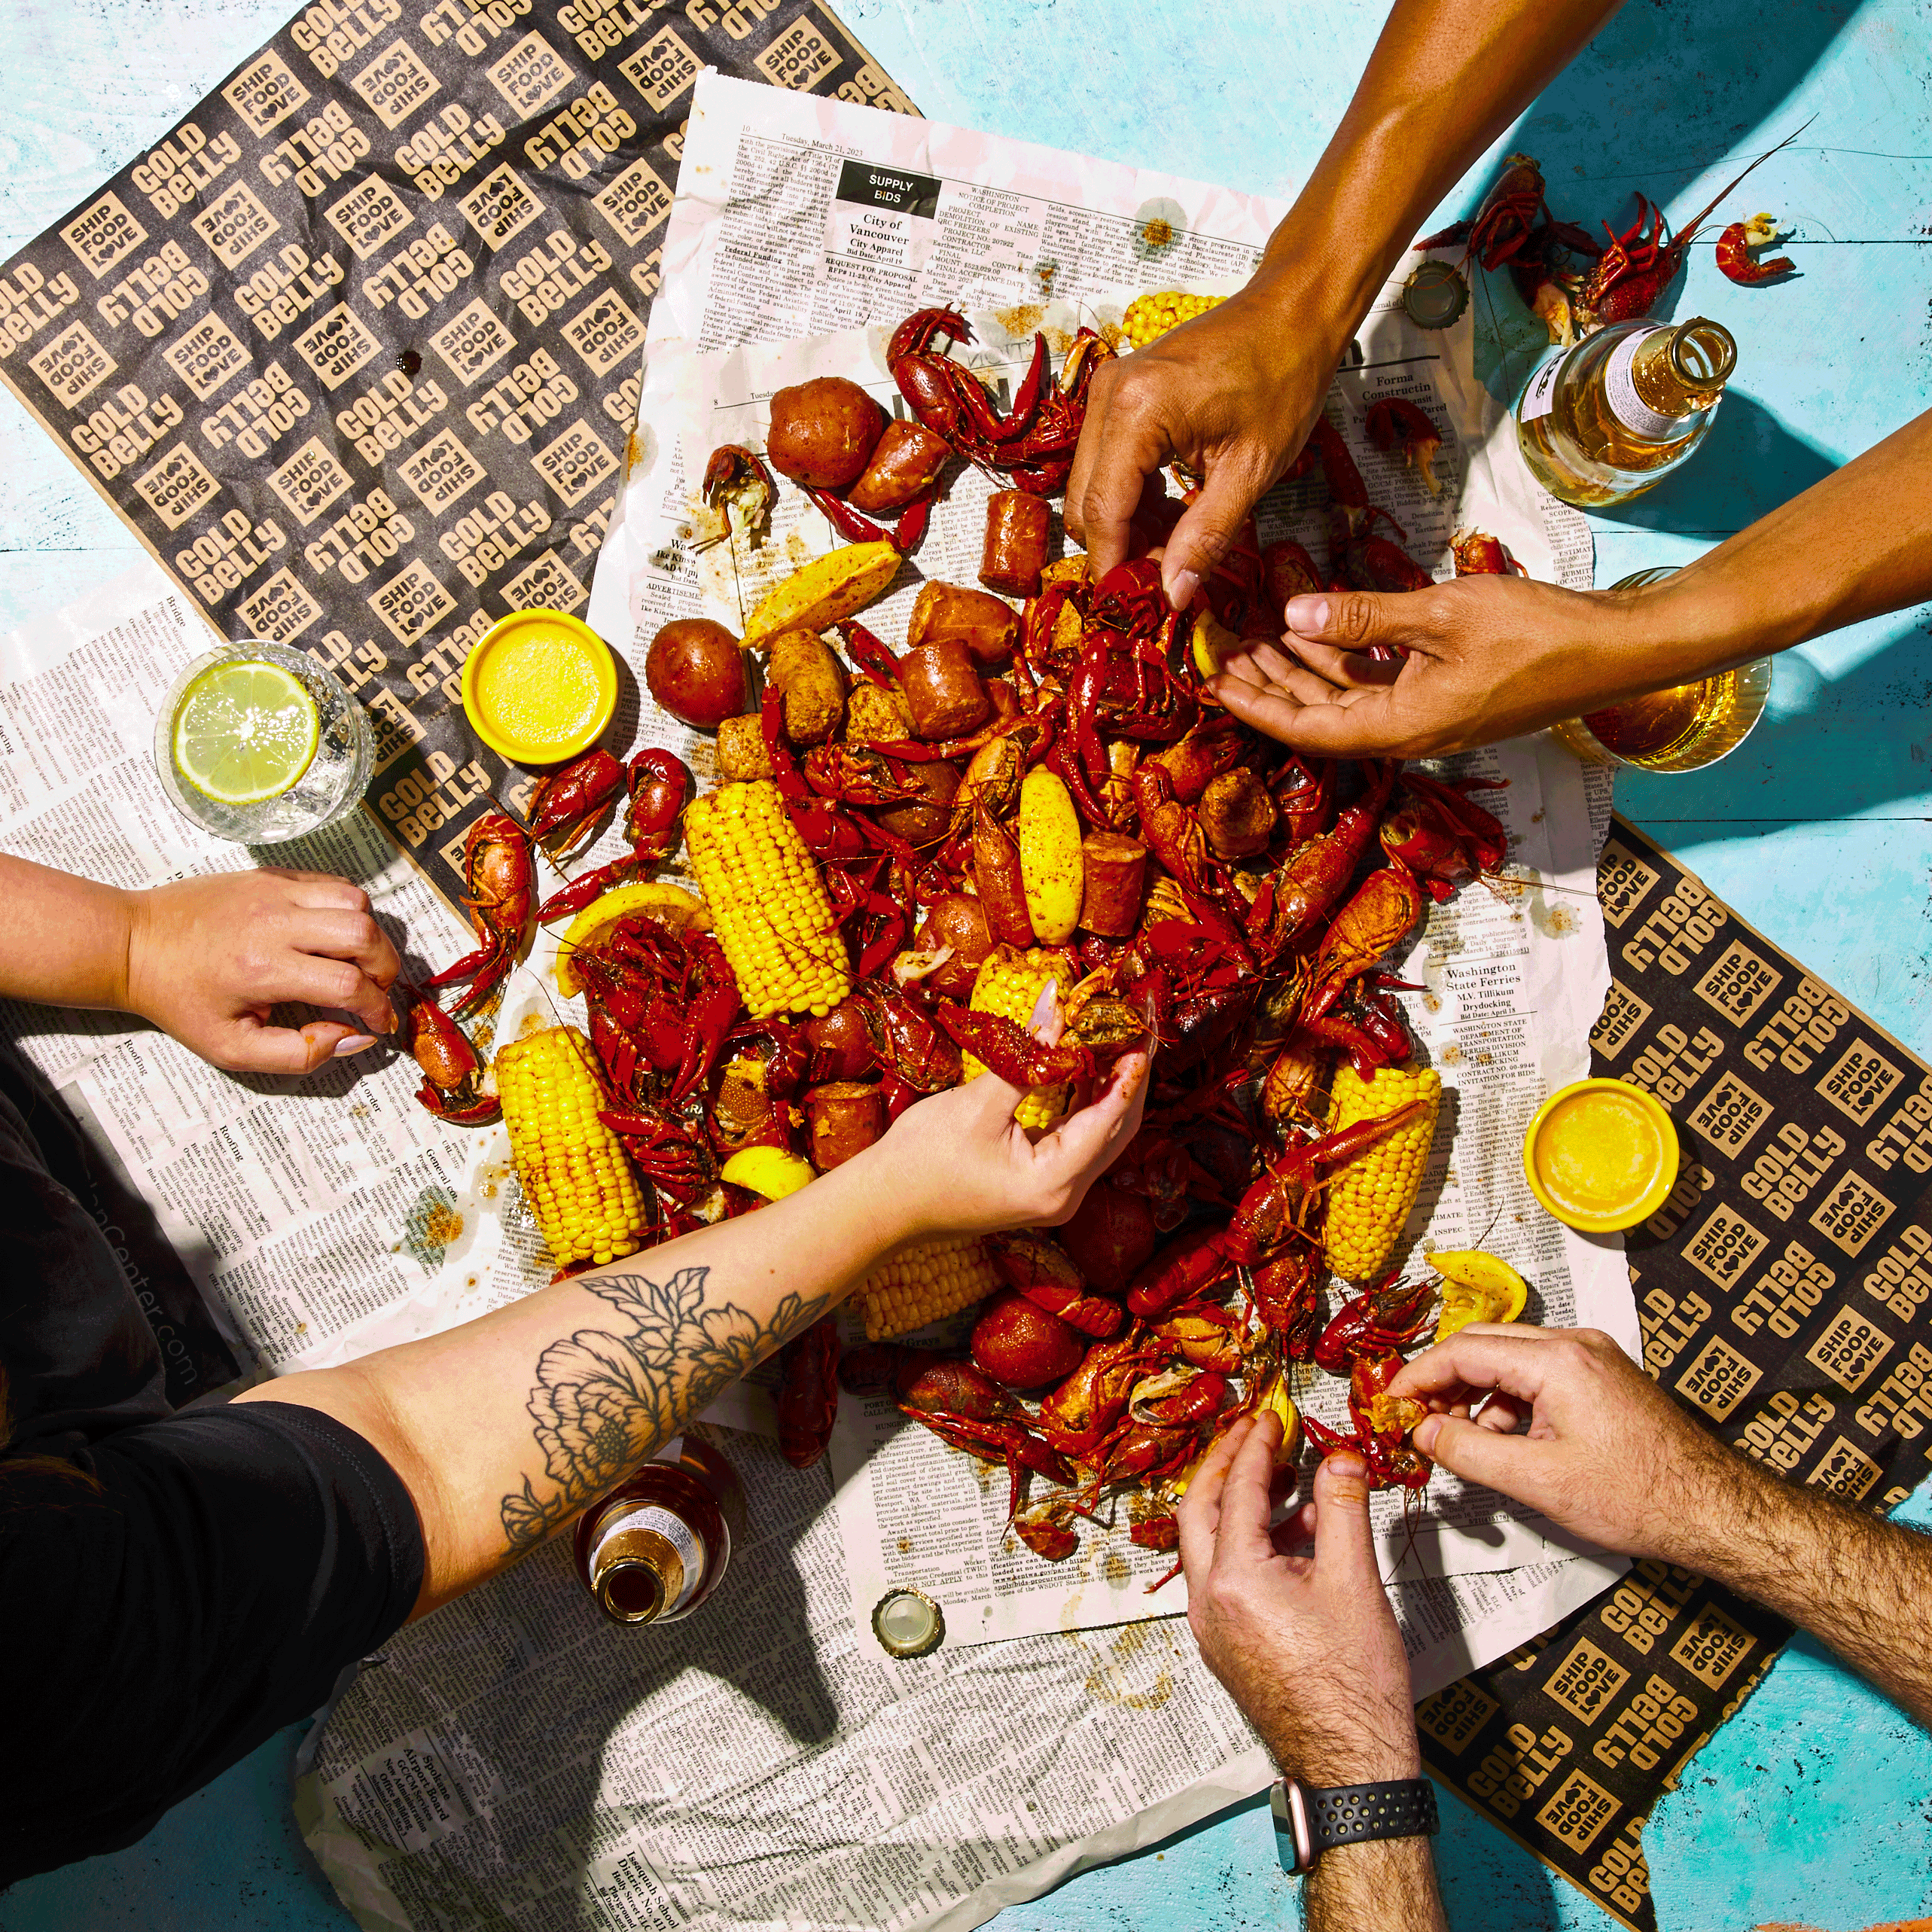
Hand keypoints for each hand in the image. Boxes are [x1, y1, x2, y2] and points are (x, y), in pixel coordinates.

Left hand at [123, 869, 400, 1075]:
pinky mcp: (271, 874)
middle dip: (384, 968)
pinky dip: (347, 908)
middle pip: (363, 935)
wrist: (134, 944)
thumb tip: (351, 1038)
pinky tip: (332, 934)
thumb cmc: (180, 1000)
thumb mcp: (230, 1048)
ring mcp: (273, 891)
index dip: (375, 1009)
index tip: (376, 1024)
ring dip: (368, 935)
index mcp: (263, 970)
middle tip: (373, 990)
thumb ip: (297, 1054)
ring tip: (355, 960)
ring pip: (355, 901)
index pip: (348, 984)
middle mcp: (274, 923)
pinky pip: (332, 882)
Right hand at [874, 1047, 1150, 1238]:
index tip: (1141, 1029)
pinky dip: (1083, 1102)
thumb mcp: (977, 1103)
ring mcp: (1054, 1193)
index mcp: (1054, 1183)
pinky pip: (1077, 1139)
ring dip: (1108, 1087)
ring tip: (1117, 1037)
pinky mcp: (1039, 1183)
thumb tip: (1058, 1002)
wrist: (882, 1205)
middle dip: (1129, 1077)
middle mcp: (1064, 1196)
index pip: (1110, 1120)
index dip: (1129, 1072)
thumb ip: (1025, 1056)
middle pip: (1116, 1129)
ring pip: (1099, 1134)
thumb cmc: (922, 1158)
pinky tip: (1086, 1066)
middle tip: (1137, 1026)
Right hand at [1065, 275, 1348, 607]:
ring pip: (1091, 485)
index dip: (1113, 567)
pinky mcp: (1120, 391)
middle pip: (1083, 502)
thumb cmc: (1285, 376)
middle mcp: (1109, 396)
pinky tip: (1172, 510)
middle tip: (1164, 578)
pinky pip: (1106, 461)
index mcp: (1139, 412)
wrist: (1294, 310)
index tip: (1134, 606)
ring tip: (1176, 544)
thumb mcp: (1252, 471)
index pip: (1102, 512)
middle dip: (1118, 548)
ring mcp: (1110, 389)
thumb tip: (1173, 595)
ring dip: (1125, 524)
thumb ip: (1205, 537)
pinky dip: (1131, 496)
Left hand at [1178, 1413, 1418, 1782]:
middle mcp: (1208, 1603)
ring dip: (1244, 1505)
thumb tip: (1341, 1458)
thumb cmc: (1354, 1687)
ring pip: (1211, 1545)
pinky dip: (1253, 1544)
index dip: (1256, 1446)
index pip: (1236, 1492)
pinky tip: (1300, 1539)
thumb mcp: (1355, 1582)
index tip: (1270, 1417)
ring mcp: (1213, 1628)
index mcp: (1233, 1581)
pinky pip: (1227, 1577)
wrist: (1351, 1766)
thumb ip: (1345, 1509)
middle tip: (1255, 1434)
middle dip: (1227, 1465)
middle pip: (1200, 1511)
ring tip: (1294, 1483)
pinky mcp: (1228, 1645)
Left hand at [1210, 574, 1709, 757]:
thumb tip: (1294, 615)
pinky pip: (1372, 683)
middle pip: (1315, 716)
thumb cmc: (1537, 632)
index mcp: (1401, 728)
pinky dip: (1338, 658)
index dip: (1255, 706)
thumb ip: (1365, 616)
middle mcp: (1406, 733)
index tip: (1212, 681)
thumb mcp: (1442, 614)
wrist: (1613, 648)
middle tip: (1217, 650)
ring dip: (1297, 669)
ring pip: (1342, 698)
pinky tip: (1310, 629)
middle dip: (1265, 685)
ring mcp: (1424, 716)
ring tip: (1250, 636)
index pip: (1306, 729)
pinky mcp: (1440, 696)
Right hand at [1387, 1326, 1734, 1565]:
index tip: (1392, 1403)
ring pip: (1509, 1359)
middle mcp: (1576, 1344)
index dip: (1419, 1377)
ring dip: (1477, 1394)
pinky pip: (1538, 1373)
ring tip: (1462, 1441)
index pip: (1463, 1350)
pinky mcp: (1603, 1376)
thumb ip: (1470, 1452)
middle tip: (1417, 1420)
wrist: (1714, 1510)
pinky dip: (1509, 1400)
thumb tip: (1424, 1433)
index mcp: (1559, 1360)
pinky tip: (1505, 1440)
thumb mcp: (1539, 1482)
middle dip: (1443, 1381)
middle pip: (1483, 1345)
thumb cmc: (1640, 1496)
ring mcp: (1592, 1357)